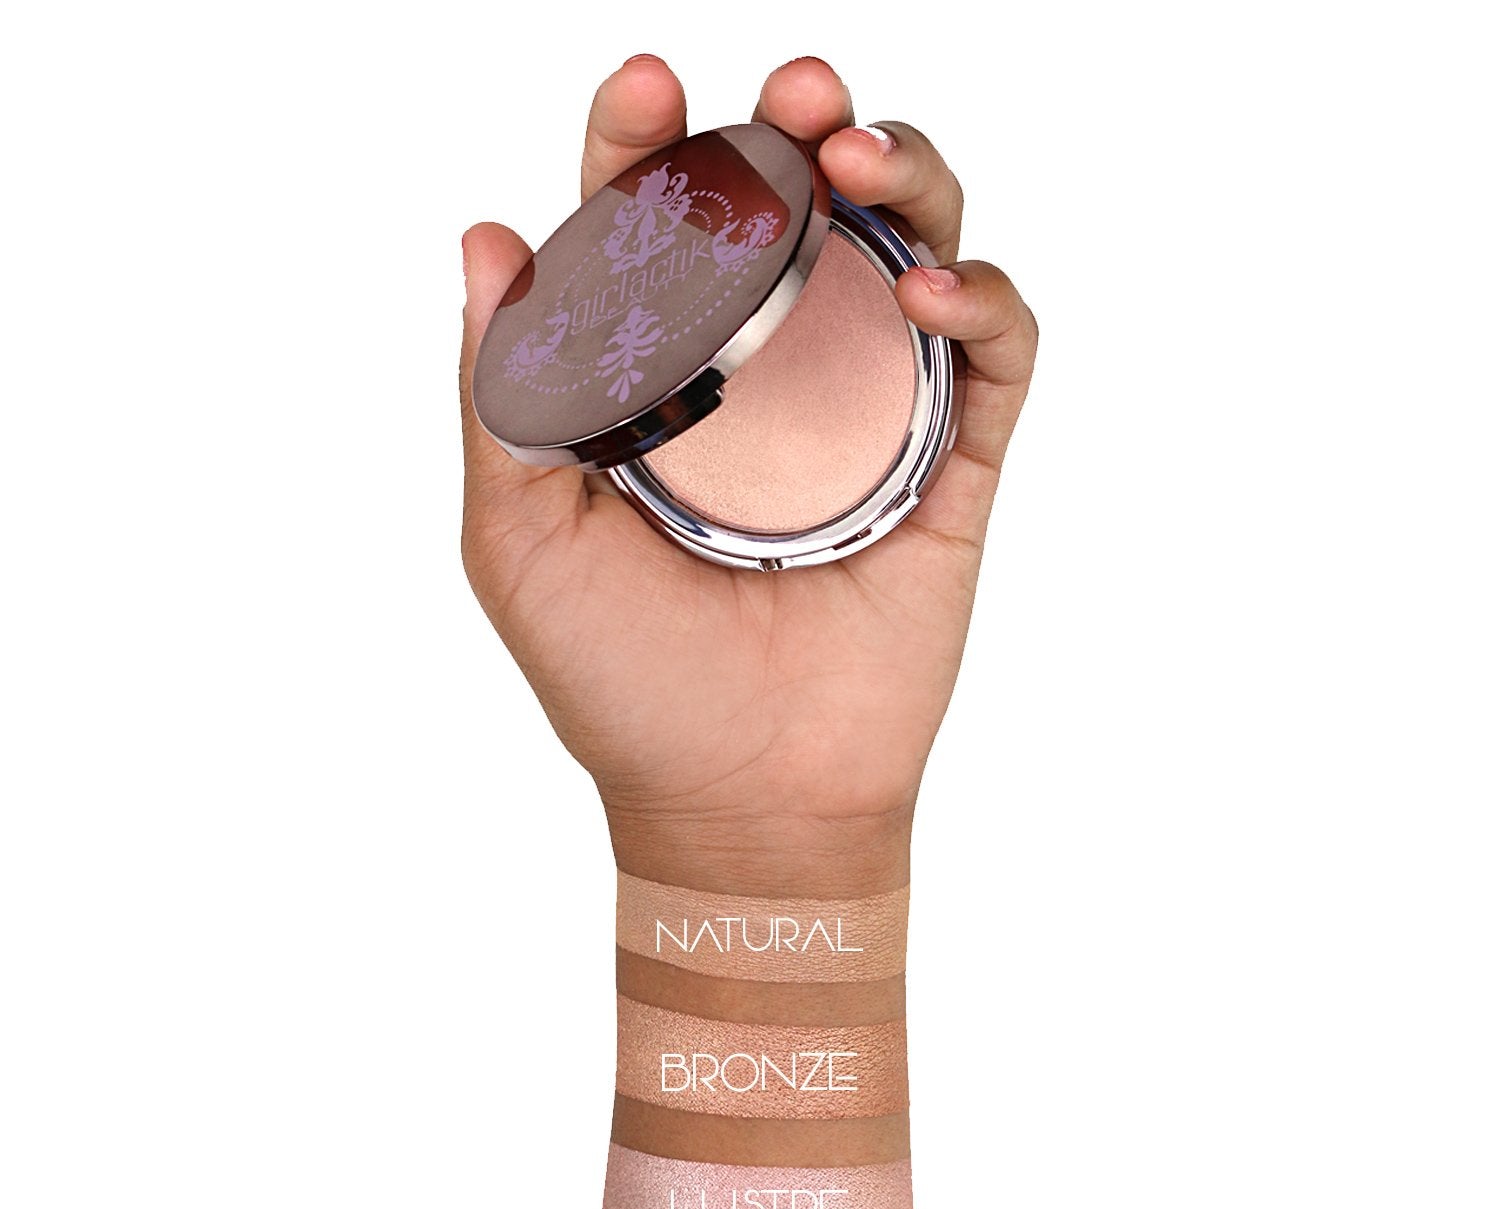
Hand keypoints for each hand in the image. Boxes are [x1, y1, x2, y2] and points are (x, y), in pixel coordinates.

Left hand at [459, 57, 1036, 890]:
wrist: (741, 803)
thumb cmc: (623, 686)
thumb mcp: (523, 547)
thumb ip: (502, 401)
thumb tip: (486, 237)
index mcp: (661, 381)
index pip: (658, 229)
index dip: (650, 145)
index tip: (647, 92)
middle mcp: (769, 380)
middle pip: (799, 210)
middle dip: (797, 127)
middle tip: (792, 95)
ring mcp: (867, 416)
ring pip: (909, 248)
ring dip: (905, 177)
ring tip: (862, 160)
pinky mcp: (949, 468)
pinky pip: (995, 355)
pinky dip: (985, 300)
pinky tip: (929, 292)